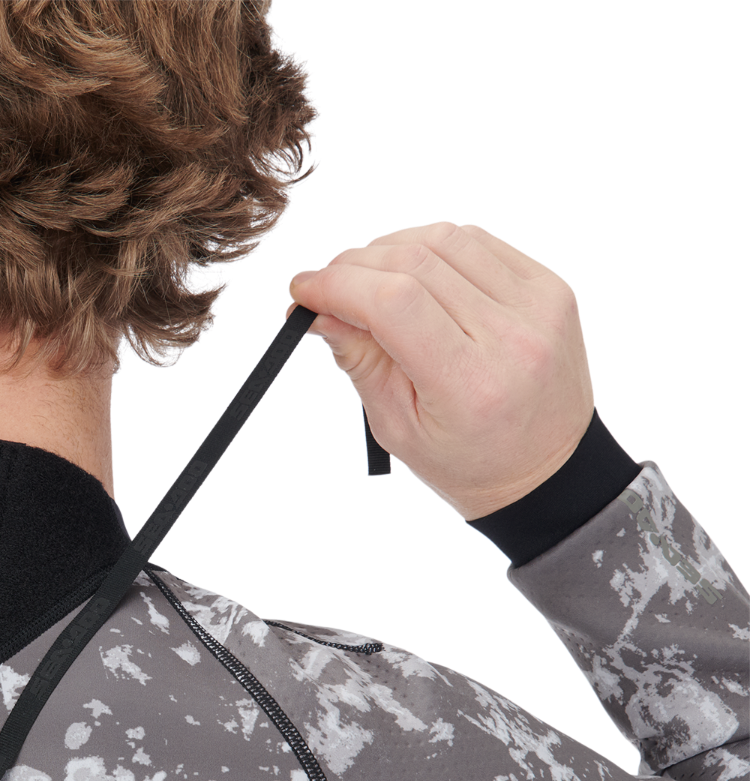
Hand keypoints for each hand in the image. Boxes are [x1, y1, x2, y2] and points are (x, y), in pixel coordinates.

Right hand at [285, 220, 595, 520]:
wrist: (548, 466)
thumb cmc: (467, 458)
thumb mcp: (398, 427)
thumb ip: (360, 362)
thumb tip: (318, 309)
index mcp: (470, 385)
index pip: (394, 303)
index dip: (338, 285)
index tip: (303, 291)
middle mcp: (511, 337)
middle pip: (415, 263)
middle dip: (354, 266)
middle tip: (326, 286)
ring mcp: (538, 305)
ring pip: (444, 240)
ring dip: (391, 249)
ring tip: (368, 280)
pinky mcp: (550, 286)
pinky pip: (478, 241)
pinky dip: (434, 247)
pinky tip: (414, 273)